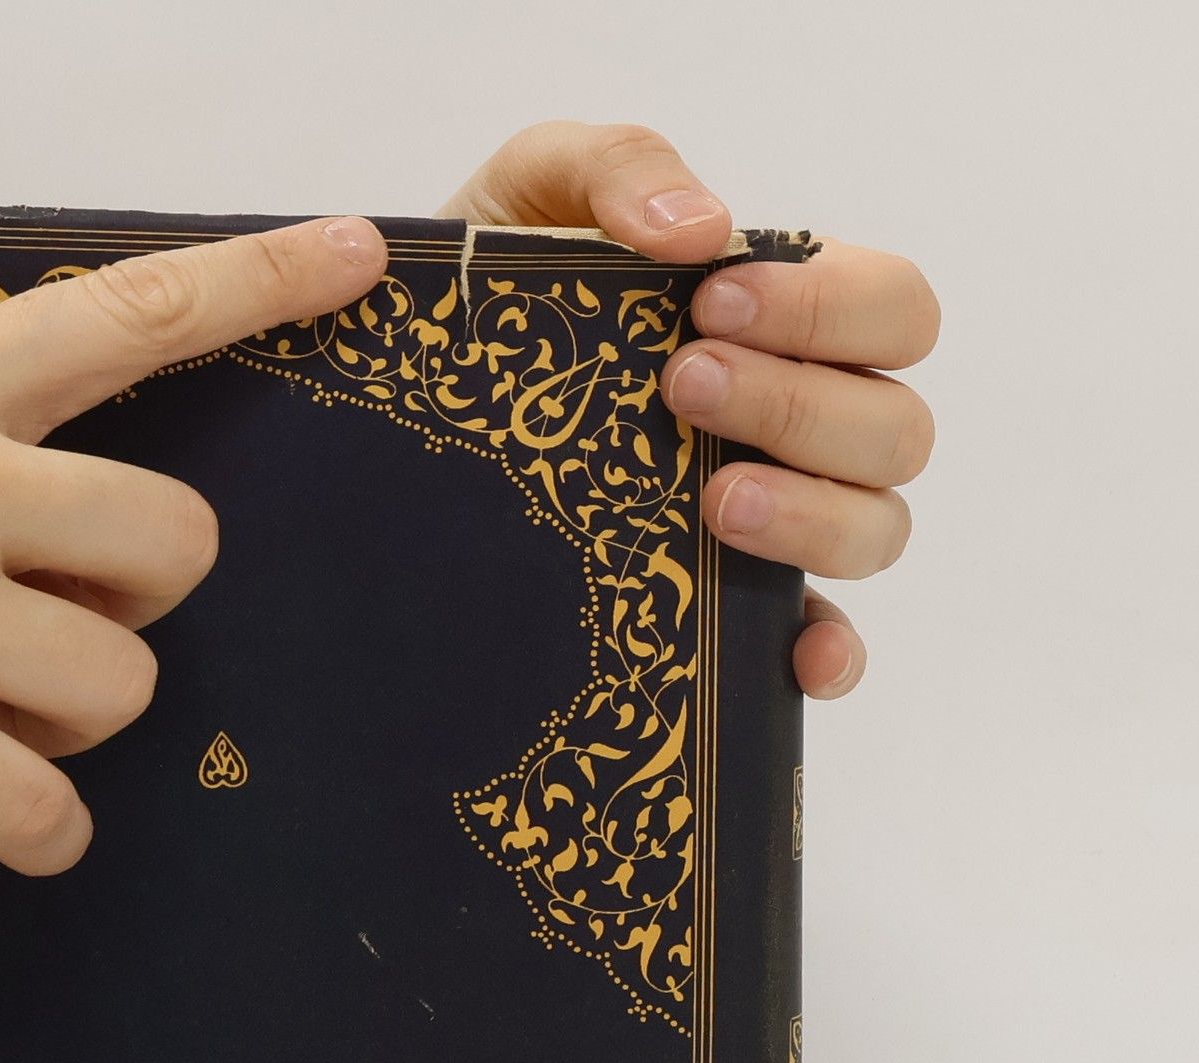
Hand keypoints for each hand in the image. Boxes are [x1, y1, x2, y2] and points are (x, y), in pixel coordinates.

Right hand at [0, 216, 388, 868]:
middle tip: (77, 619)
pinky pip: (43, 806)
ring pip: (124, 683)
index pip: (123, 315)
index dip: (259, 281)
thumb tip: (26, 527)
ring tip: (5, 724)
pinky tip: (15, 828)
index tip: (354, 258)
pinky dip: (45, 835)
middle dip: (150, 596)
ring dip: (88, 720)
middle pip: (176, 540)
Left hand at [443, 122, 939, 698]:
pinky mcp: (728, 610)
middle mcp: (803, 425)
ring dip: (812, 515)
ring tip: (711, 497)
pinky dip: (828, 652)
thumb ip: (619, 167)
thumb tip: (703, 229)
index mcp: (790, 321)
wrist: (405, 397)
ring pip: (877, 530)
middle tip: (681, 385)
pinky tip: (794, 656)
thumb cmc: (494, 287)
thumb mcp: (537, 193)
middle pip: (896, 429)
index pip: (893, 310)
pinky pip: (823, 646)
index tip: (713, 303)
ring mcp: (775, 522)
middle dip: (799, 402)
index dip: (832, 305)